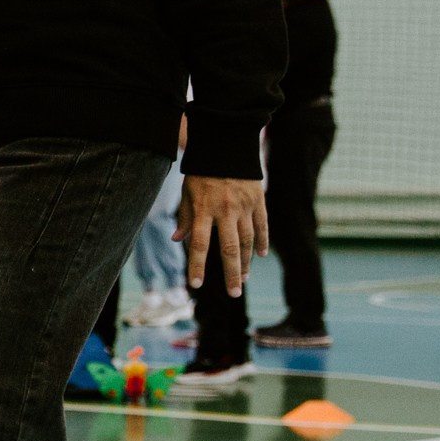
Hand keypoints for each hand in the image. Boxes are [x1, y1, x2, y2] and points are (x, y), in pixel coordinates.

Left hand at [177, 175, 268, 295]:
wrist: (227, 147)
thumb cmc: (202, 171)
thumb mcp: (187, 192)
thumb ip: (185, 217)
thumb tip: (176, 239)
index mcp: (204, 210)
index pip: (199, 244)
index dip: (197, 265)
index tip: (195, 284)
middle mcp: (225, 211)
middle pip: (229, 249)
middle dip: (231, 274)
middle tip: (234, 293)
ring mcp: (244, 207)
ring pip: (248, 241)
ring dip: (246, 262)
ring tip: (243, 278)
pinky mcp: (259, 201)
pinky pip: (263, 226)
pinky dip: (263, 242)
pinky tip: (262, 255)